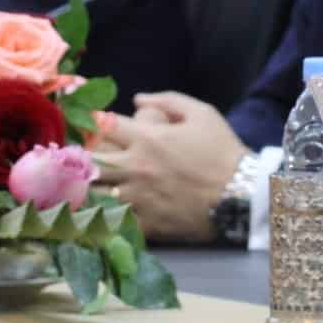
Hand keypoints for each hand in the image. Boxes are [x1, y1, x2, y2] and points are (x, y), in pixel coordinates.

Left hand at [92, 91, 248, 242]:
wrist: (243, 196)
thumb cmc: (222, 151)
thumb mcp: (202, 113)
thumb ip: (167, 100)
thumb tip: (138, 99)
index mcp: (146, 139)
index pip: (102, 125)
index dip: (91, 121)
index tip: (89, 123)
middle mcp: (136, 168)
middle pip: (90, 161)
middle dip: (81, 158)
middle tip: (79, 158)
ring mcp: (138, 198)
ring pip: (96, 194)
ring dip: (89, 188)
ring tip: (84, 186)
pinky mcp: (146, 223)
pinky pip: (114, 221)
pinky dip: (106, 215)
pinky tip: (103, 212)